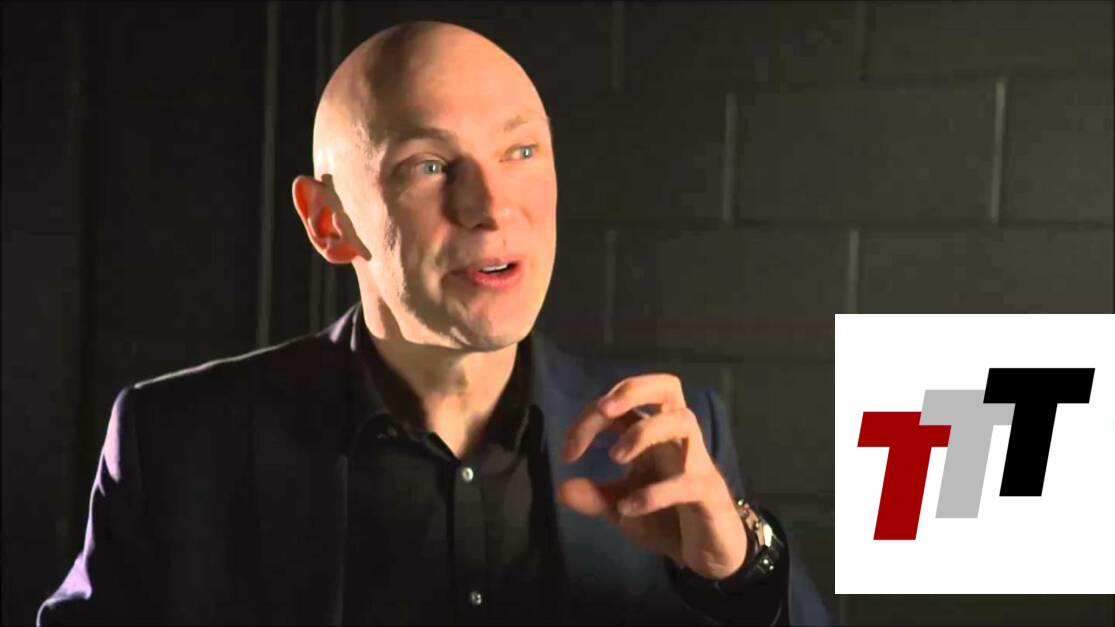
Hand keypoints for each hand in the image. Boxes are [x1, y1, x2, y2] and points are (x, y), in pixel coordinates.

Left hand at [557, 374, 748, 580]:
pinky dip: (654, 493)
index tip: (567, 454)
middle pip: (667, 387)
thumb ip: (594, 497)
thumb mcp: (621, 508)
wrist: (707, 554)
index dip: (589, 419)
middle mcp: (676, 440)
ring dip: (644, 431)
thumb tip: (561, 489)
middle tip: (604, 410)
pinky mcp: (708, 493)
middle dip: (632, 389)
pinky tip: (628, 509)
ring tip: (615, 457)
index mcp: (653, 436)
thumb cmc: (667, 519)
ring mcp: (696, 462)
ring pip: (684, 420)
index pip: (623, 404)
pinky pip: (687, 481)